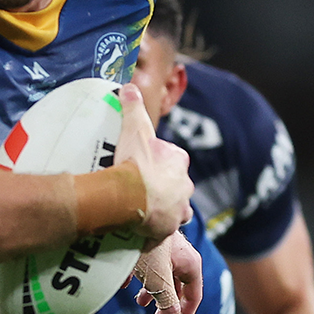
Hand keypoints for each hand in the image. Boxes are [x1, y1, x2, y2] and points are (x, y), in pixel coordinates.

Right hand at [113, 84, 191, 243]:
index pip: (172, 159)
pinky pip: (163, 227)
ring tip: (141, 207)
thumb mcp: (133, 128)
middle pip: (174, 184)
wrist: (129, 195)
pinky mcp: (168, 228)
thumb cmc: (134, 162)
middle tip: (138, 187)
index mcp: (178, 161)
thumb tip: (129, 85)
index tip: (140, 164)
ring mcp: (178, 209)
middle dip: (162, 186)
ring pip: (174, 207)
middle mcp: (184, 185)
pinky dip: (155, 226)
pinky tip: (140, 224)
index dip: (157, 161)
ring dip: (162, 208)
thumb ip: (132, 107)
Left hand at [133, 231, 202, 313]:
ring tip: (141, 303)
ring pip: (162, 275)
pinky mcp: (147, 241)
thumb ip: (168, 305)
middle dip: (167, 307)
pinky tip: (126, 283)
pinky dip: (139, 276)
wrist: (127, 214)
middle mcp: (180, 254)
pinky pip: (147, 264)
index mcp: (190, 262)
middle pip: (178, 286)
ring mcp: (164, 247)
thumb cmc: (146, 246)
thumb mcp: (158, 281)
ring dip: (152, 292)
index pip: (195, 295)